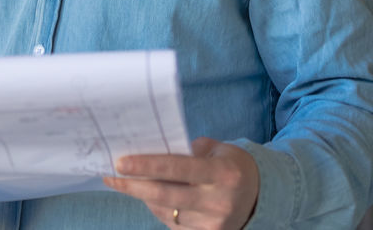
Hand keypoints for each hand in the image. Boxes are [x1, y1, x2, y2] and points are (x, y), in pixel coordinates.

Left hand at [103, 136, 259, 228]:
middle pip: (165, 195)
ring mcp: (213, 223)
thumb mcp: (218, 149)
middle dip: (133, 186)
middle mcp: (218, 201)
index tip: (120, 162)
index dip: (146, 165)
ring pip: (166, 211)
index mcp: (222, 173)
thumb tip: (150, 151)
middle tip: (111, 176)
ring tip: (128, 182)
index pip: (177, 168)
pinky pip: (173, 223)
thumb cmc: (232, 165)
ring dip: (143, 197)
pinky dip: (159, 209)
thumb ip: (188, 150)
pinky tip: (151, 197)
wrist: (261, 196)